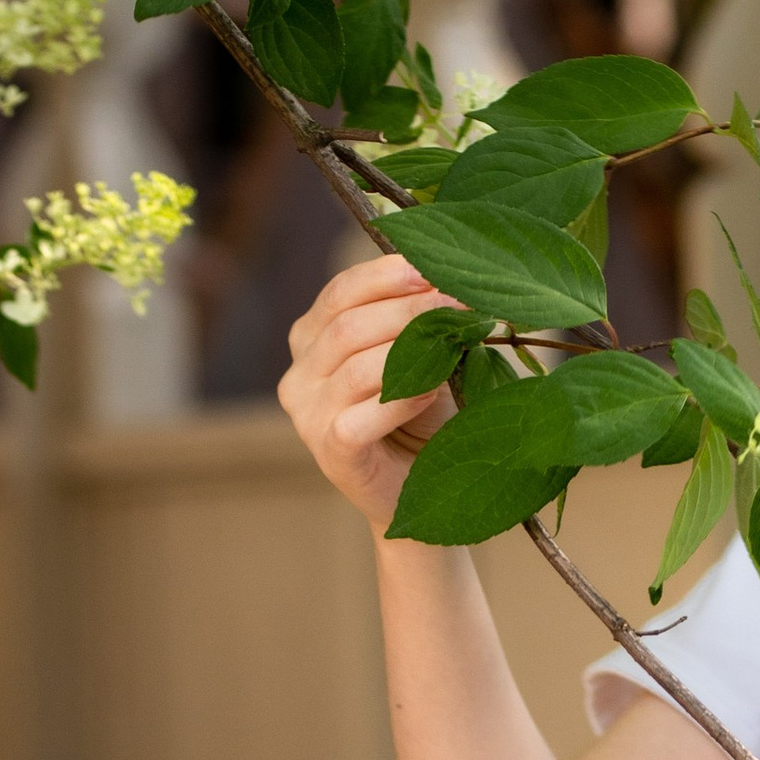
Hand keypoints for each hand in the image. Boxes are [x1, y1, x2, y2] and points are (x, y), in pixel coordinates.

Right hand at [280, 252, 458, 533]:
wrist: (424, 489)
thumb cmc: (421, 416)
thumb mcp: (421, 358)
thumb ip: (419, 322)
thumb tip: (447, 281)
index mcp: (312, 339)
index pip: (339, 293)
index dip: (385, 276)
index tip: (431, 269)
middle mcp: (300, 374)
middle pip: (348, 326)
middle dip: (408, 310)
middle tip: (458, 306)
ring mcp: (307, 415)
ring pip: (356, 367)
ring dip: (412, 349)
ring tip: (455, 342)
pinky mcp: (329, 451)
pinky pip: (361, 416)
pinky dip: (402, 400)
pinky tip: (433, 389)